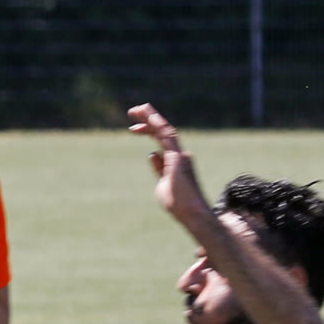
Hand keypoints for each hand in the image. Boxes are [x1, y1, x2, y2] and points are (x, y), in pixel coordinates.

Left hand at [126, 103, 210, 227]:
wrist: (190, 213)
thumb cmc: (177, 202)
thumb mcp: (162, 182)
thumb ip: (159, 167)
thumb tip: (152, 153)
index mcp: (175, 159)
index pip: (160, 139)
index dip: (147, 130)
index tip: (133, 128)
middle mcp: (179, 154)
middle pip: (163, 131)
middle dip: (148, 119)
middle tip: (133, 110)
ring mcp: (179, 155)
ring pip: (165, 130)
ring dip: (151, 118)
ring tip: (137, 109)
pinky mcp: (177, 159)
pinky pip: (167, 138)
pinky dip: (156, 127)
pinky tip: (144, 122)